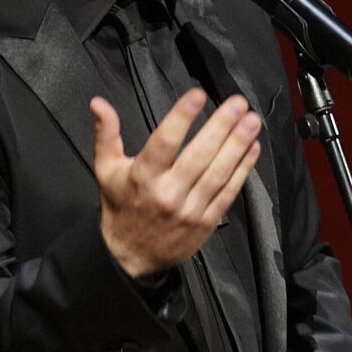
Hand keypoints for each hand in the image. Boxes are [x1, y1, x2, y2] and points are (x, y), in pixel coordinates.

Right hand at [92, 89, 261, 279]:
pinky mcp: (206, 222)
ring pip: (218, 173)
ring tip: (252, 121)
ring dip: (238, 145)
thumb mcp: (106, 169)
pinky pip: (228, 192)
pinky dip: (243, 169)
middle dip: (221, 126)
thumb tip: (98, 103)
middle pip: (199, 155)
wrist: (130, 256)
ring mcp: (190, 209)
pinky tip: (252, 148)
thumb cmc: (121, 207)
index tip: (197, 95)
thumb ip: (106, 134)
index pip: (164, 142)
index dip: (182, 116)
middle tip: (238, 103)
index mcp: (143, 177)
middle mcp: (168, 193)